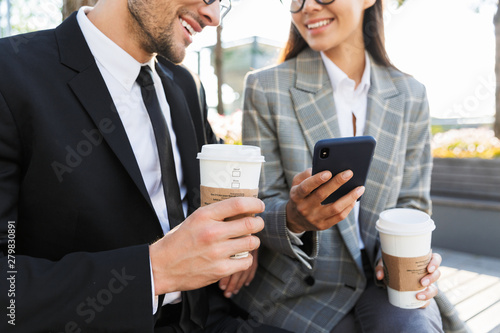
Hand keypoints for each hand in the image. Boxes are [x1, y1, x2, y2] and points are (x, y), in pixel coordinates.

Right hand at [149, 197, 264, 294]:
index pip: (238, 204)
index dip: (254, 203)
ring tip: (247, 241)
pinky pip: (246, 261)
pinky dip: (246, 259)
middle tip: (257, 223)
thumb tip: (240, 208)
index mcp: (205, 216)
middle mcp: (212, 232)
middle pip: (250, 223)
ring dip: (253, 241)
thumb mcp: (193, 220)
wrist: (161, 267)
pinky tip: (239, 256)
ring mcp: (217, 252)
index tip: (259, 206)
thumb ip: (215, 215)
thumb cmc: (178, 242)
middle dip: (258, 222)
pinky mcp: (220, 270)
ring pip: (252, 243)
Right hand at [286, 168, 364, 232]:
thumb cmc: (299, 195)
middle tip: (349, 173)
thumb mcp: (296, 183)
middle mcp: (304, 208)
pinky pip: (339, 217)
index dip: (317, 180)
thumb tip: (323, 168)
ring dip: (349, 197)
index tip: (329, 172)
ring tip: (360, 188)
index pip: (306, 187)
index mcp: (296, 195)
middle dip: (337, 183)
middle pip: (322, 195)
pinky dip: (348, 207)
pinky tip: (354, 199)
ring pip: (335, 208)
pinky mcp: (322, 226)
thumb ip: (306, 175)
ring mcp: (314, 218)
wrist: (295, 219)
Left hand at [375, 252, 441, 307]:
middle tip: (422, 283)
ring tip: (418, 296)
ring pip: (434, 289)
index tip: (429, 268)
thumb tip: (380, 276)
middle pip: (436, 274)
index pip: (435, 259)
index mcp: (421, 261)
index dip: (435, 263)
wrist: (389, 277)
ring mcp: (426, 284)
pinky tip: (419, 304)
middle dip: (431, 279)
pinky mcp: (422, 294)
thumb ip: (381, 268)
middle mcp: (426, 272)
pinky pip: (428, 300)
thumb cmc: (391, 266)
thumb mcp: (385, 264)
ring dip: (429, 293)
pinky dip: (425, 303)